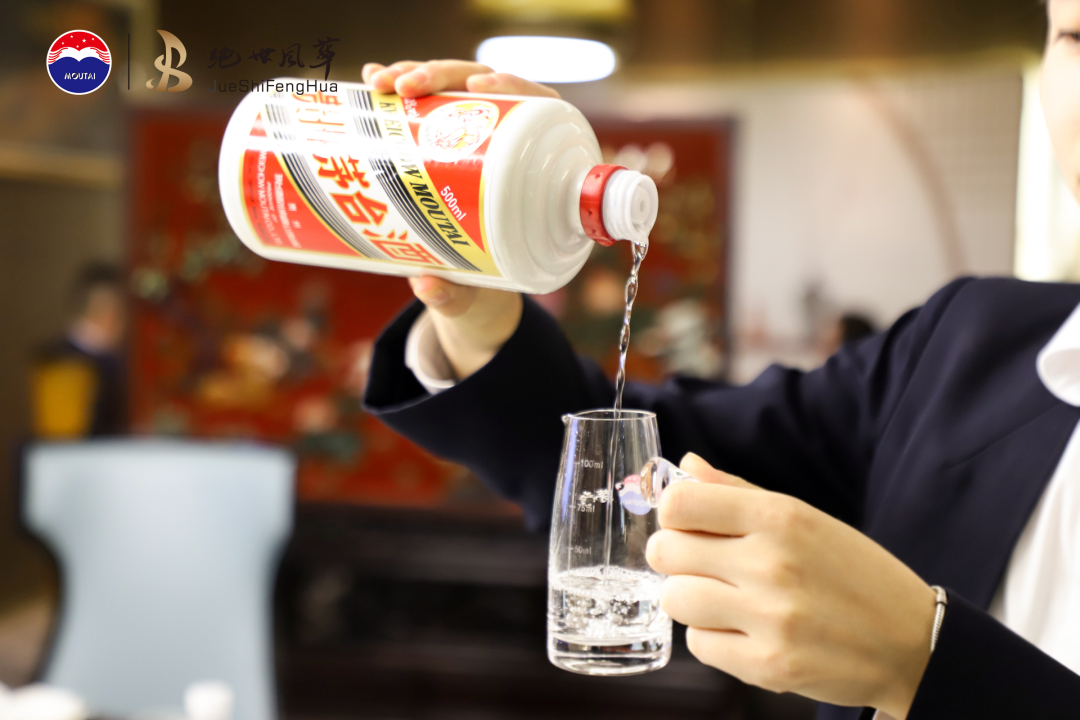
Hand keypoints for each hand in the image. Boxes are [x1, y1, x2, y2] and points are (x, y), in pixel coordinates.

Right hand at [360, 60, 559, 378]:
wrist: (471, 295)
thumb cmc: (487, 293)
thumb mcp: (475, 296)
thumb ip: (454, 295)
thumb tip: (425, 284)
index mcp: (538, 175)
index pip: (540, 111)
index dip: (515, 87)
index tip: (481, 85)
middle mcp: (508, 147)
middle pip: (484, 90)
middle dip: (443, 75)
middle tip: (403, 89)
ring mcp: (472, 140)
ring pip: (449, 91)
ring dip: (412, 75)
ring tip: (377, 83)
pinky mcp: (441, 143)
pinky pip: (422, 108)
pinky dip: (395, 91)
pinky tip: (368, 80)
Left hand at [646, 454, 936, 718]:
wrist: (913, 644)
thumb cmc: (854, 575)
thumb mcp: (805, 518)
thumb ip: (738, 492)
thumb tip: (684, 467)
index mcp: (780, 517)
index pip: (680, 504)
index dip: (674, 516)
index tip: (688, 526)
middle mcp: (771, 563)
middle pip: (666, 553)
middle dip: (676, 558)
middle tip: (702, 565)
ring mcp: (769, 618)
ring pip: (675, 600)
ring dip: (691, 600)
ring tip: (723, 600)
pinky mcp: (769, 666)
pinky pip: (698, 645)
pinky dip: (712, 638)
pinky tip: (742, 631)